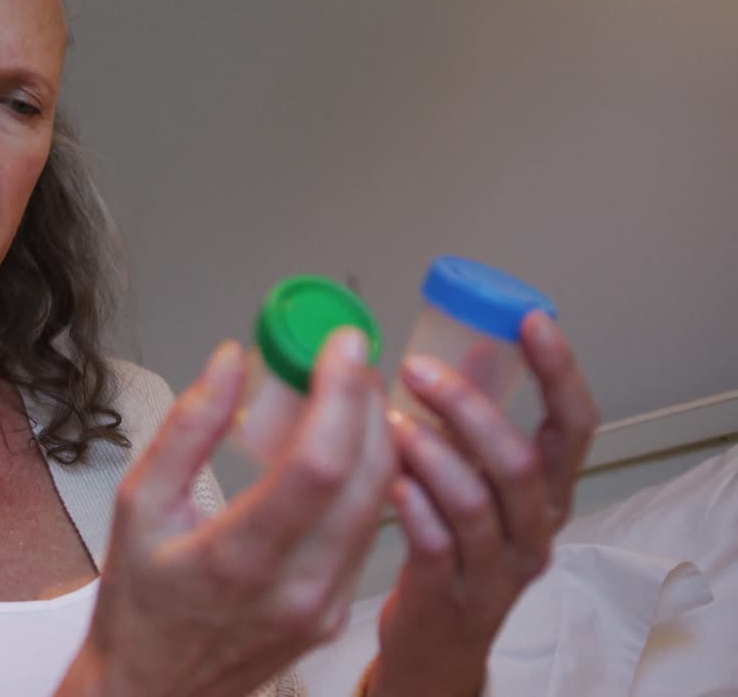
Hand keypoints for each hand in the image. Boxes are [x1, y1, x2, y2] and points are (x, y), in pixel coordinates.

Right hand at [56, 330, 395, 696]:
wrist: (156, 689)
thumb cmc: (140, 605)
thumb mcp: (137, 505)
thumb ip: (187, 428)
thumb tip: (230, 361)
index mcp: (237, 560)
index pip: (316, 465)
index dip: (340, 394)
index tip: (341, 345)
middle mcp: (294, 588)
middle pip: (365, 476)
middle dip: (366, 400)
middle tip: (348, 355)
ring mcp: (323, 604)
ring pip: (379, 500)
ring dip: (374, 433)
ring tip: (345, 388)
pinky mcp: (336, 609)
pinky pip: (369, 526)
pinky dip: (368, 473)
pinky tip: (345, 441)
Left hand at [365, 312, 599, 696]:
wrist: (438, 643)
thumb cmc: (456, 546)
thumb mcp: (479, 481)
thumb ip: (475, 425)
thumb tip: (463, 342)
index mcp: (550, 494)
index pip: (577, 425)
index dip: (559, 371)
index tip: (530, 320)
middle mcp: (535, 531)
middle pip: (520, 461)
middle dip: (469, 406)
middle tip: (417, 369)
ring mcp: (496, 570)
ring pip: (475, 502)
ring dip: (430, 453)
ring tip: (389, 422)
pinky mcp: (450, 596)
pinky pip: (435, 545)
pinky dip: (412, 505)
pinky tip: (386, 479)